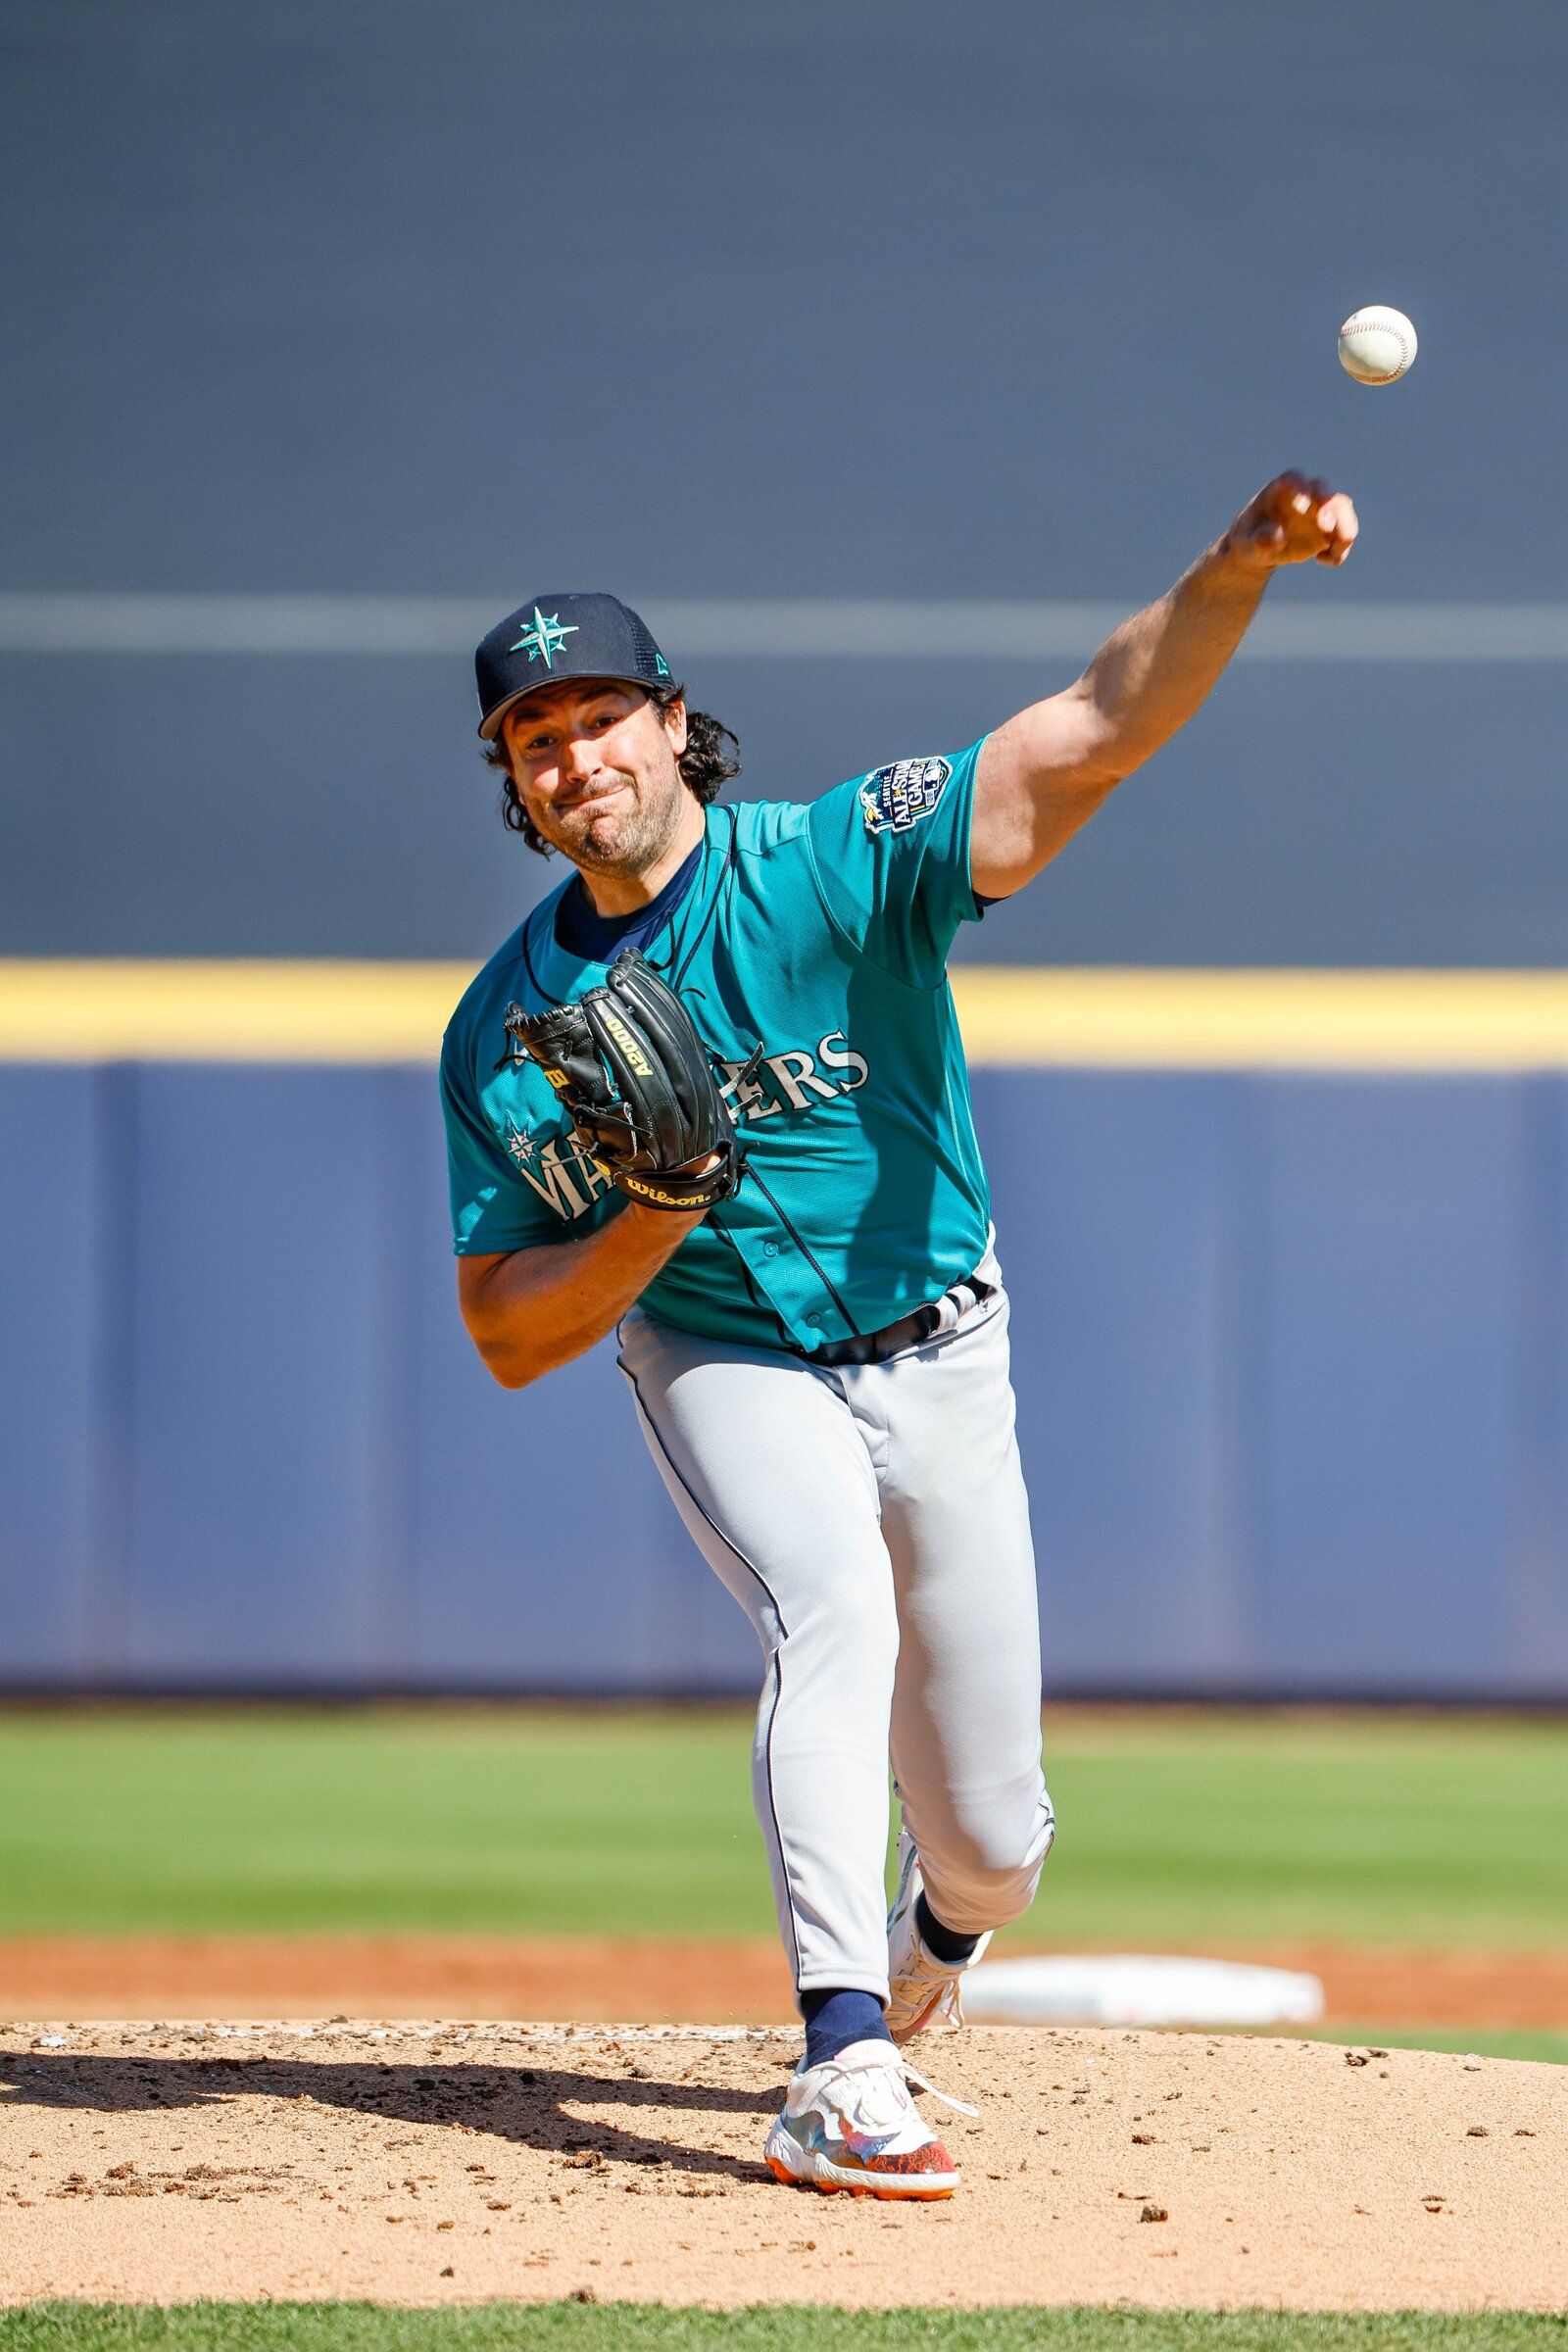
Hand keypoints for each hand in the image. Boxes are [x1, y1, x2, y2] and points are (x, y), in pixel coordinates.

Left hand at [1217, 472, 1358, 572]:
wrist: (1258, 549)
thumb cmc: (1250, 539)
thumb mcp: (1248, 544)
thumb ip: (1261, 539)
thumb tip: (1279, 536)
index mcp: (1280, 489)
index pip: (1294, 479)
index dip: (1300, 489)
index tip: (1301, 506)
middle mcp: (1304, 493)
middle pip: (1322, 489)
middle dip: (1328, 506)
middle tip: (1326, 527)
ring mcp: (1319, 509)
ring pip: (1342, 508)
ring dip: (1345, 527)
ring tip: (1335, 553)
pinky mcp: (1329, 528)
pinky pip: (1343, 534)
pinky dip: (1341, 548)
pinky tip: (1325, 560)